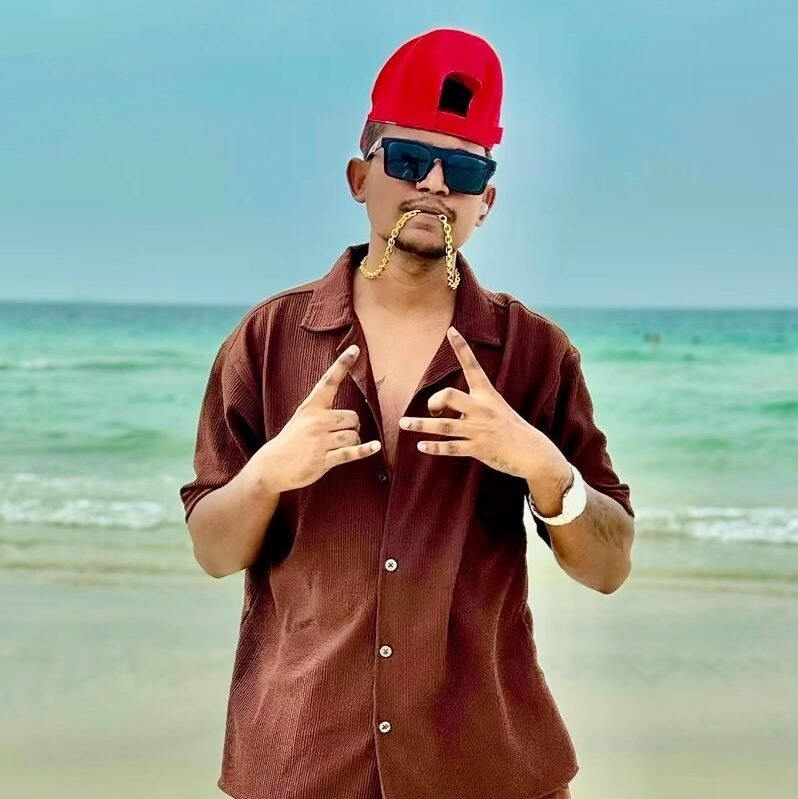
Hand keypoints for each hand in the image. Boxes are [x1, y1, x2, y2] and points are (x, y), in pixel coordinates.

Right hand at [262, 345, 380, 491]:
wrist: (271, 466)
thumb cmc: (292, 440)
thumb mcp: (303, 418)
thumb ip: (323, 411)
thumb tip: (353, 415)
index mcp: (311, 406)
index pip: (329, 381)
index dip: (342, 364)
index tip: (355, 349)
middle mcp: (315, 421)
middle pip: (353, 417)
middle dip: (353, 426)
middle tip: (341, 435)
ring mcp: (319, 441)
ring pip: (354, 435)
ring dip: (354, 441)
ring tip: (338, 446)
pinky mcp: (323, 459)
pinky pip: (350, 452)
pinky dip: (364, 450)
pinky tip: (375, 446)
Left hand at [398, 327, 562, 479]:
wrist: (531, 450)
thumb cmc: (509, 427)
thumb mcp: (495, 406)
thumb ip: (472, 401)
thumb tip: (447, 402)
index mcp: (486, 394)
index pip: (472, 366)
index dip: (462, 348)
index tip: (451, 330)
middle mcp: (481, 409)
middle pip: (450, 396)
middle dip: (434, 401)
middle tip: (433, 410)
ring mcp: (478, 429)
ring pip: (444, 426)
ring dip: (421, 425)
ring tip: (404, 424)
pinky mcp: (478, 449)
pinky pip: (451, 447)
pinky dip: (434, 447)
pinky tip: (421, 446)